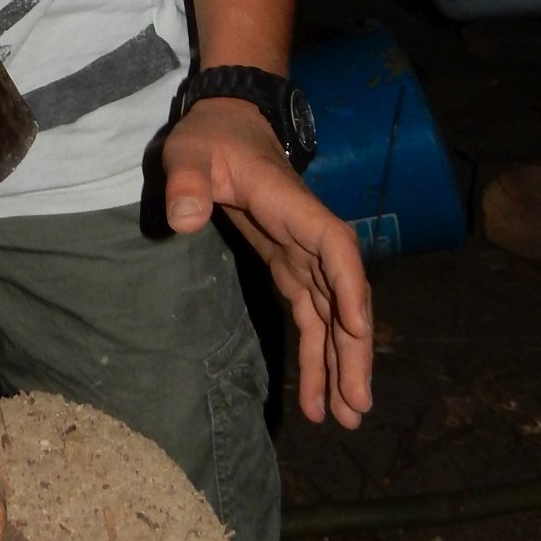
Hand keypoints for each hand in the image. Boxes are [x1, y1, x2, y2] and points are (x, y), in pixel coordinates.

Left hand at [162, 98, 373, 427]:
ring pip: (334, 316)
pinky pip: (313, 317)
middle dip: (353, 350)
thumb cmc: (212, 137)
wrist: (228, 123)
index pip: (334, 246)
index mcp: (294, 207)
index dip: (349, 286)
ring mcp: (304, 255)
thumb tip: (183, 219)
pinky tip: (318, 399)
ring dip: (342, 365)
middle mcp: (309, 236)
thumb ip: (187, 181)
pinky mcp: (291, 267)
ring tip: (346, 418)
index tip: (358, 329)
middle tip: (357, 405)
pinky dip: (318, 355)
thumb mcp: (189, 152)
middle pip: (344, 296)